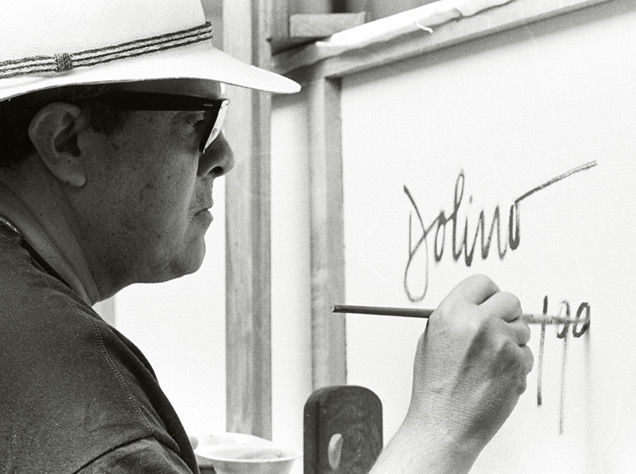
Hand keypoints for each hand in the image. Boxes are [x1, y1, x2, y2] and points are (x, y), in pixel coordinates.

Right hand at [404, 274, 532, 454]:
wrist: (444, 423)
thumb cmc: (435, 386)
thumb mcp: (431, 339)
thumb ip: (455, 317)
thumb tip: (477, 305)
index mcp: (451, 312)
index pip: (482, 282)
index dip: (488, 294)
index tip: (490, 302)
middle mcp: (477, 322)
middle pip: (510, 299)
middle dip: (506, 314)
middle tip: (496, 330)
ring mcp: (500, 342)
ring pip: (522, 328)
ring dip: (512, 341)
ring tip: (490, 362)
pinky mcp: (517, 363)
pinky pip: (526, 354)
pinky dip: (516, 364)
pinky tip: (495, 377)